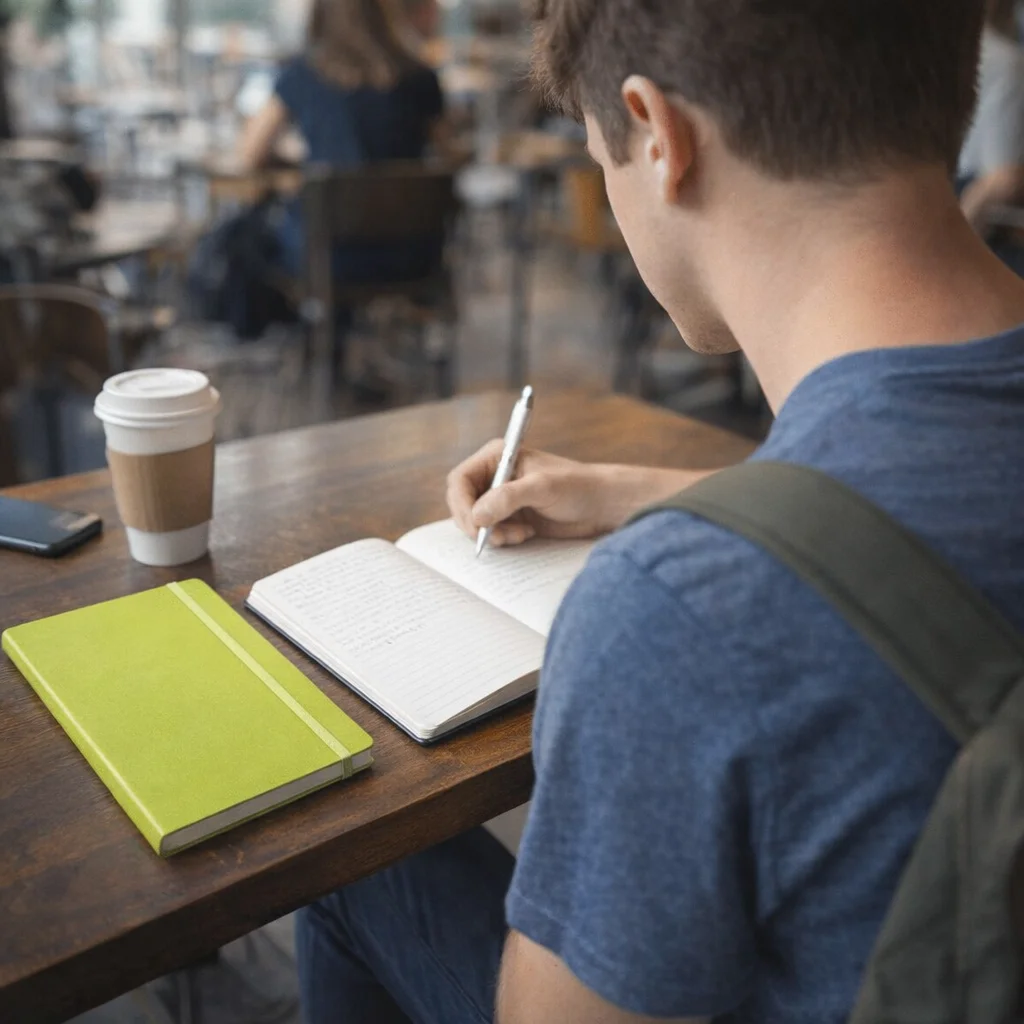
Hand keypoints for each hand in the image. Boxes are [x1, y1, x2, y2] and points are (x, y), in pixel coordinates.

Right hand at [446, 440, 708, 547]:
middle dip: (476, 523)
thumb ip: (507, 498)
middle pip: (463, 503)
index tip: (475, 524)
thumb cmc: (577, 487)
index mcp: (497, 457)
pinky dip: (503, 539)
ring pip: (476, 522)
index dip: (462, 504)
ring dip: (492, 533)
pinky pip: (492, 533)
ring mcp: (501, 499)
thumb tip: (477, 516)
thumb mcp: (541, 488)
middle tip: (494, 537)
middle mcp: (494, 476)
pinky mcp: (511, 518)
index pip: (460, 480)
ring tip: (518, 534)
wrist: (602, 505)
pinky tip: (525, 534)